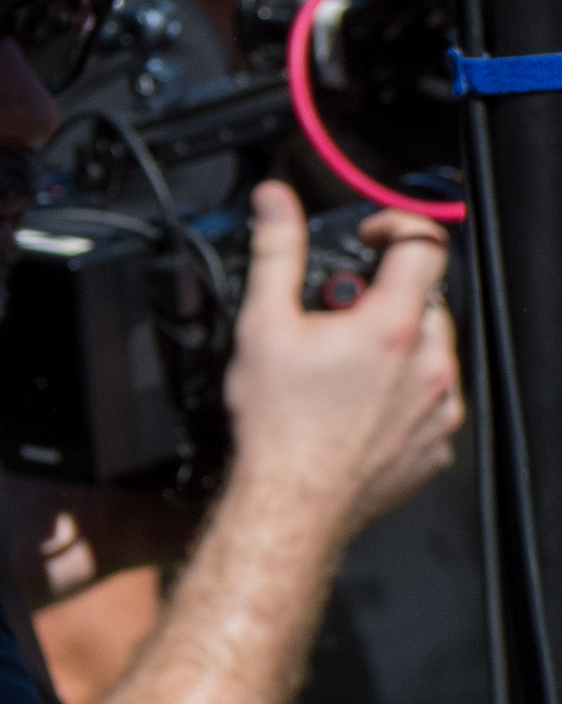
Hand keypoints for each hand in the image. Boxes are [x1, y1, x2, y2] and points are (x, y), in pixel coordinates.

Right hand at [217, 186, 461, 538]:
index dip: (395, 228)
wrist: (294, 499)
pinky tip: (359, 402)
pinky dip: (405, 390)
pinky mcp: (438, 442)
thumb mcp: (263, 323)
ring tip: (346, 364)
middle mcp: (429, 364)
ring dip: (399, 343)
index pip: (423, 246)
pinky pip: (434, 398)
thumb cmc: (278, 424)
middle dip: (386, 296)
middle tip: (339, 317)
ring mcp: (440, 406)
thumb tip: (275, 204)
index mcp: (391, 327)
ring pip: (433, 350)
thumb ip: (277, 252)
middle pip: (425, 299)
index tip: (370, 239)